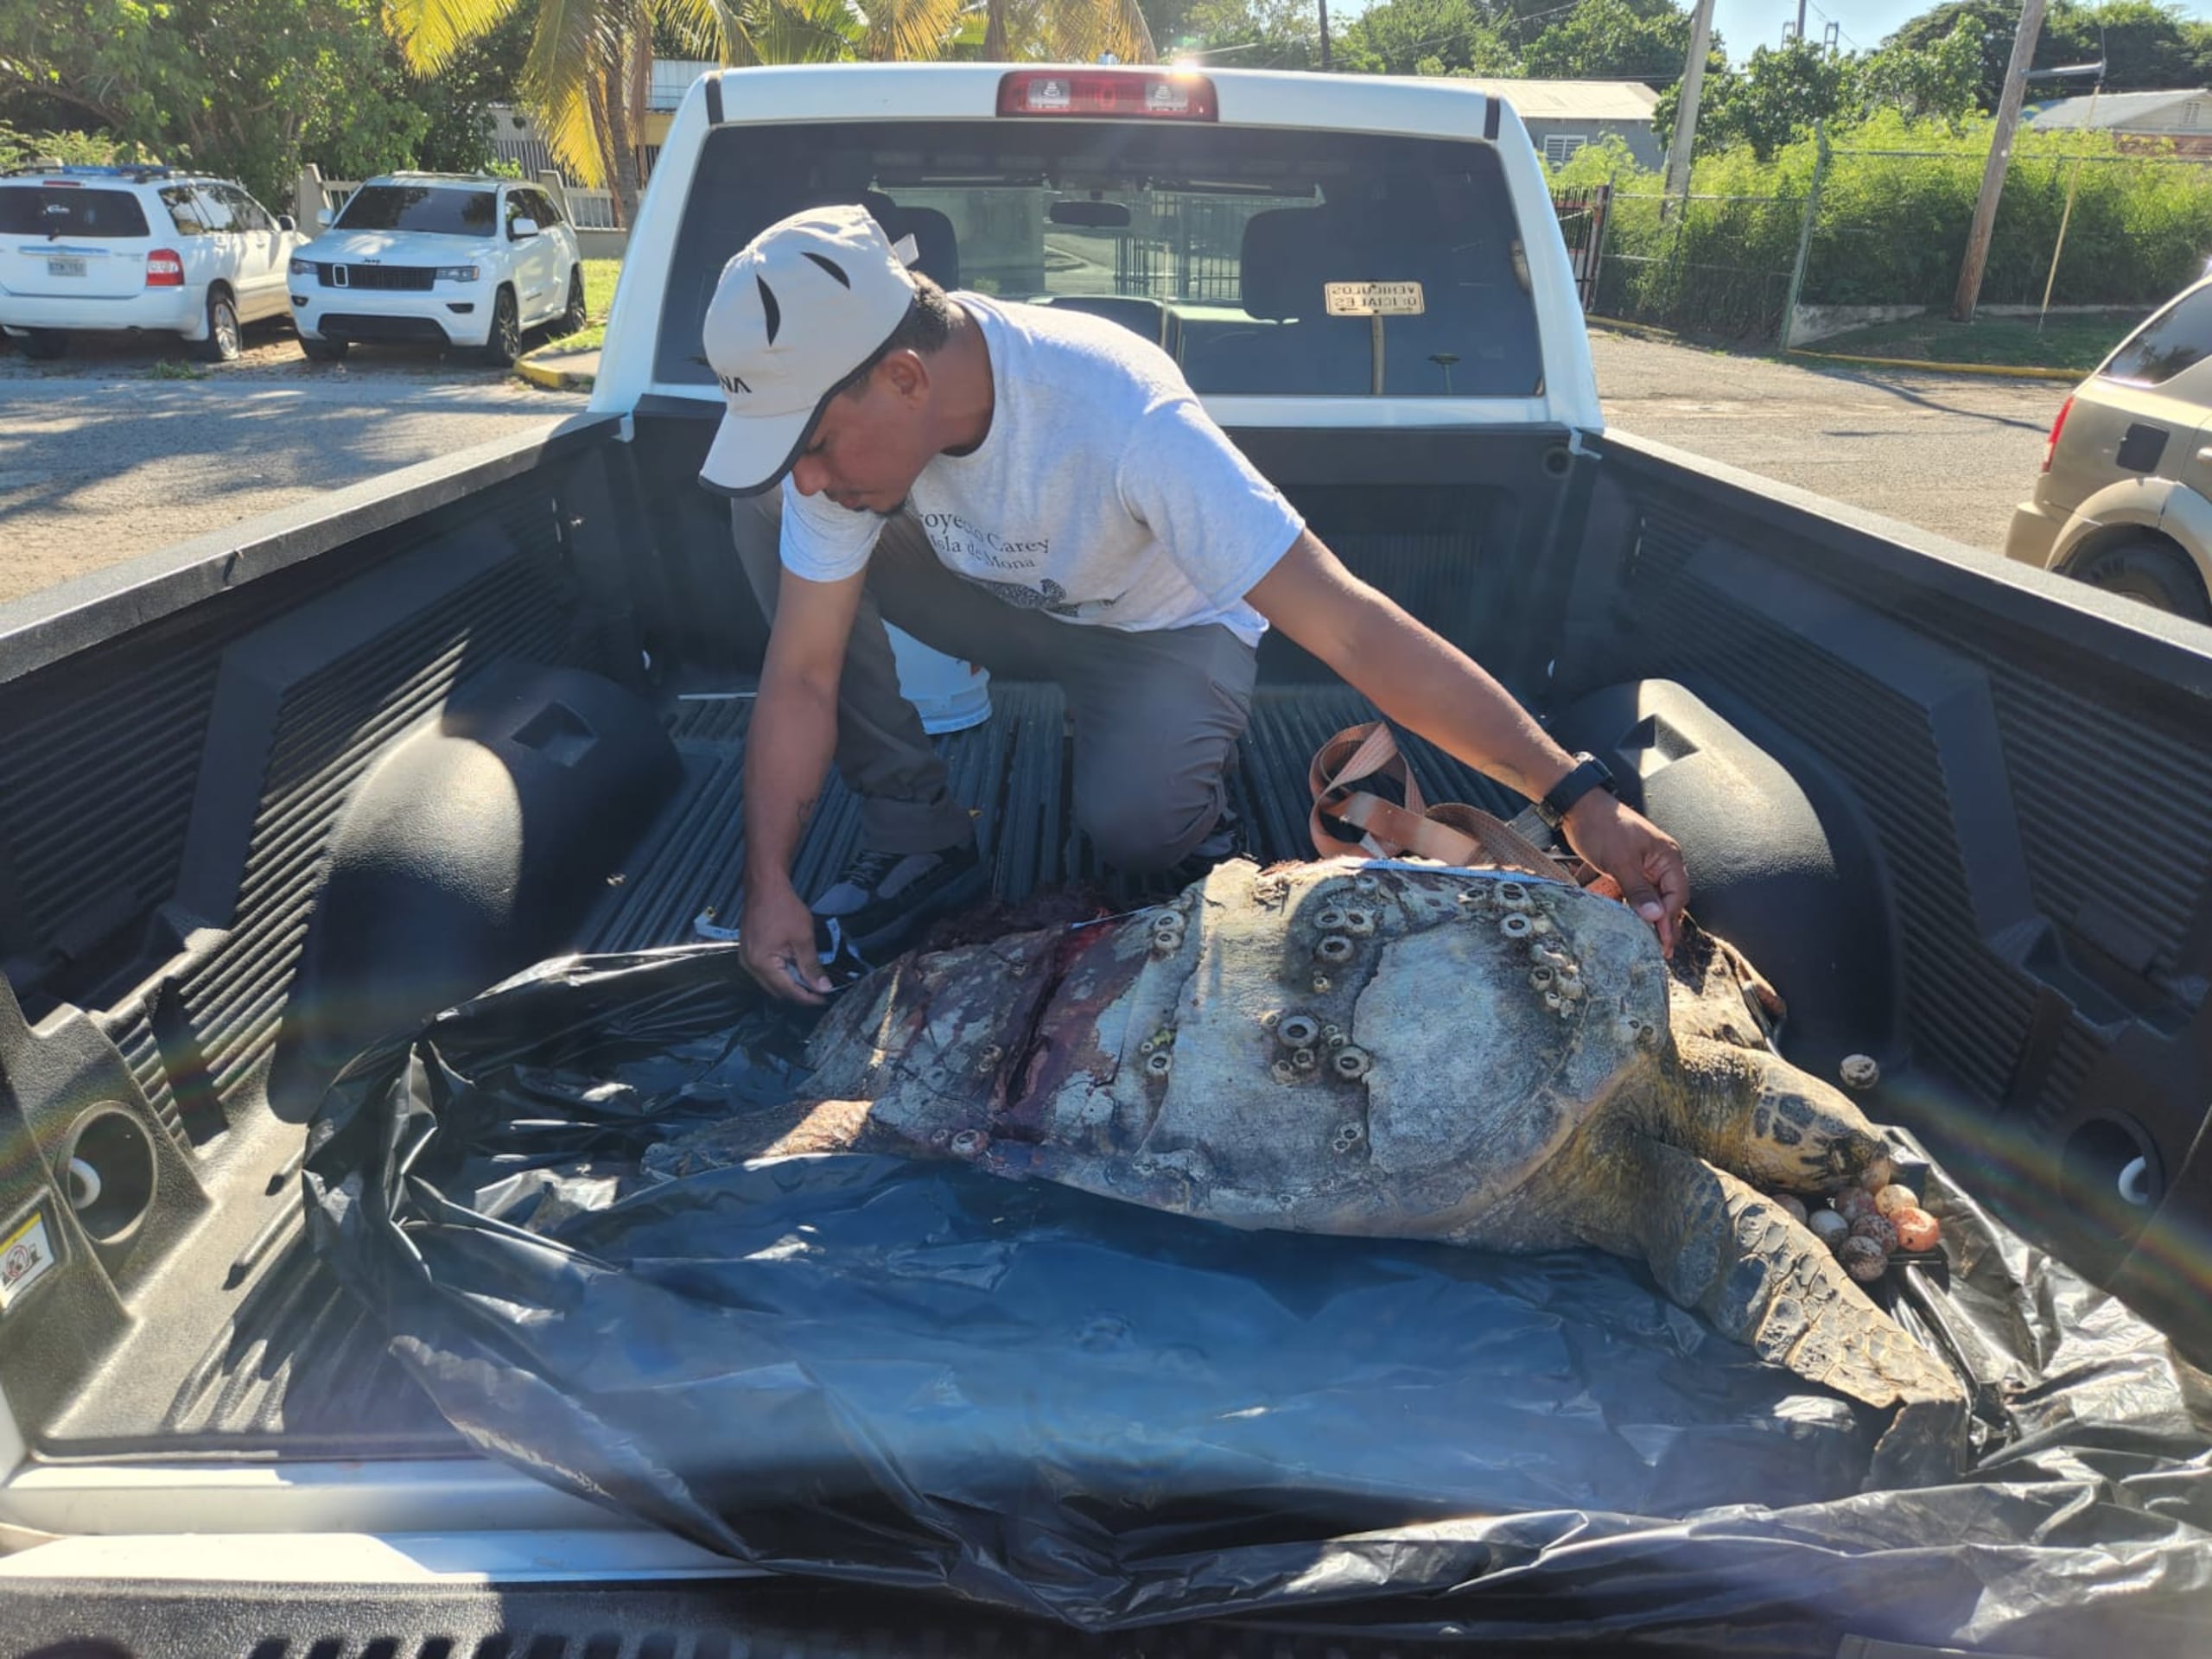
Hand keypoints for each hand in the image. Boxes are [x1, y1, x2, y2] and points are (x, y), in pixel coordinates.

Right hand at [740, 880, 832, 1004]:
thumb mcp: (803, 938)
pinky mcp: (749, 952)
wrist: (764, 886)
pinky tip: (796, 968)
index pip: (788, 991)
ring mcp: (747, 959)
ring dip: (791, 984)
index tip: (824, 999)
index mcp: (761, 964)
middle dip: (799, 993)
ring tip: (811, 980)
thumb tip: (823, 987)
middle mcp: (750, 965)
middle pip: (777, 991)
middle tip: (820, 990)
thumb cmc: (783, 907)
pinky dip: (782, 974)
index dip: (808, 998)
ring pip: (771, 983)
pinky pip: (766, 972)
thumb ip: (812, 966)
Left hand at [1562, 795, 1687, 956]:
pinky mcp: (1629, 869)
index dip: (1669, 919)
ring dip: (1650, 919)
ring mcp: (1645, 866)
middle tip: (1660, 951)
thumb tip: (1656, 917)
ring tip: (1648, 943)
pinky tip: (1632, 925)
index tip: (1662, 941)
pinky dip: (1635, 908)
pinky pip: (1638, 893)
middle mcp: (1661, 863)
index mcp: (1667, 857)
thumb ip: (1638, 889)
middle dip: (1665, 924)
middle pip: (1669, 899)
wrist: (1579, 807)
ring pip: (1654, 898)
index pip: (1676, 895)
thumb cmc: (1602, 827)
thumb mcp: (1620, 861)